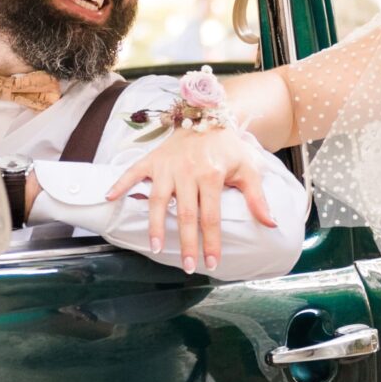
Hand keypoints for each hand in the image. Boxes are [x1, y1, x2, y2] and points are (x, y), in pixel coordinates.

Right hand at [104, 126, 274, 273]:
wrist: (209, 115)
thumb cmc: (229, 147)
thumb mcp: (249, 168)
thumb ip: (257, 197)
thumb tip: (270, 224)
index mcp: (211, 175)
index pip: (210, 216)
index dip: (211, 241)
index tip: (211, 263)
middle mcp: (187, 171)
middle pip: (184, 214)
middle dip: (186, 242)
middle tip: (188, 267)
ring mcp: (167, 166)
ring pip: (157, 200)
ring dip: (154, 225)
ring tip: (155, 247)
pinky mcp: (153, 159)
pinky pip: (133, 172)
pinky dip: (120, 184)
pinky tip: (110, 198)